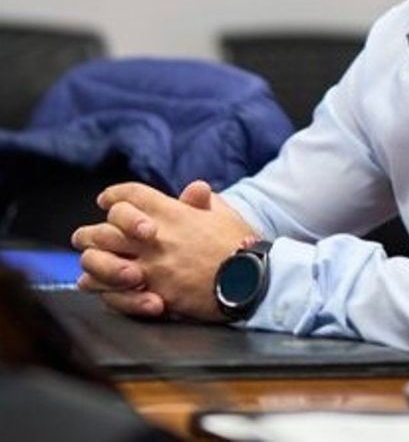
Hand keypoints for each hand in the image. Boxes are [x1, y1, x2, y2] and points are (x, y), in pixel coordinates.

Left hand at [72, 180, 254, 321]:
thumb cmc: (240, 245)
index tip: (106, 199)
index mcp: (173, 213)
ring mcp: (151, 265)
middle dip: (92, 231)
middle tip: (86, 235)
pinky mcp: (152, 291)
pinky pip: (111, 289)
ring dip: (92, 258)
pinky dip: (100, 286)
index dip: (115, 195)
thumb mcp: (225, 215)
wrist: (249, 279)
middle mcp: (156, 237)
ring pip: (100, 258)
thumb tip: (195, 189)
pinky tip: (95, 284)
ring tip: (90, 259)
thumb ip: (204, 201)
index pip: (132, 195)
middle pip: (106, 228)